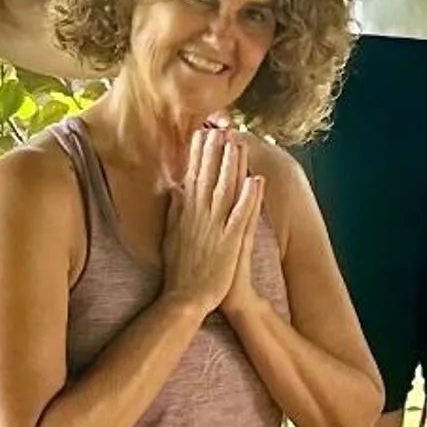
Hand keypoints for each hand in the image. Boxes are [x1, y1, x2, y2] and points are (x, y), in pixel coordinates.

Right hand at [163, 125, 263, 311]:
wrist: (185, 299)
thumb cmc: (178, 271)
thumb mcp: (170, 236)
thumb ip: (173, 211)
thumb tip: (173, 189)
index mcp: (186, 214)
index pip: (193, 177)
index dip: (199, 154)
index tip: (203, 132)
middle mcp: (200, 216)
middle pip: (209, 177)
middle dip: (216, 151)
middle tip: (222, 127)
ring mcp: (215, 228)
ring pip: (226, 190)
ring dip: (232, 166)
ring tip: (238, 143)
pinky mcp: (230, 242)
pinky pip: (242, 215)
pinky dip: (249, 197)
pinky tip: (256, 179)